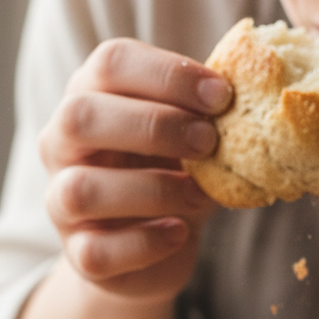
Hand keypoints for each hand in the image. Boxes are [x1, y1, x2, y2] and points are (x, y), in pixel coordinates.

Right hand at [39, 38, 230, 300]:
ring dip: (151, 189)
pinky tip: (179, 233)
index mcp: (92, 96)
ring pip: (81, 189)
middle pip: (80, 117)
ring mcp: (61, 203)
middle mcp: (61, 145)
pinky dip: (145, 242)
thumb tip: (257, 90)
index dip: (168, 74)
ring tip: (198, 194)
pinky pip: (98, 250)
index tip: (221, 96)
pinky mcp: (78, 255)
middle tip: (209, 141)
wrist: (156, 248)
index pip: (110, 63)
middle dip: (153, 125)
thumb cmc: (174, 175)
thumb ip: (208, 113)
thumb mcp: (191, 136)